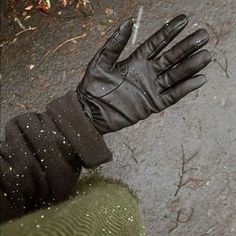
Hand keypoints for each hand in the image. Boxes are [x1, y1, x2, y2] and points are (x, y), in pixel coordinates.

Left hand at [76, 14, 210, 133]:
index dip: (169, 32)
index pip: (156, 44)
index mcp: (135, 62)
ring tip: (205, 56)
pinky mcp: (152, 105)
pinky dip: (184, 89)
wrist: (91, 112)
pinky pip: (171, 96)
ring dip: (190, 66)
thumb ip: (114, 44)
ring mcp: (150, 89)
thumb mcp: (101, 62)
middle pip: (170, 57)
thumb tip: (127, 22)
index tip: (184, 20)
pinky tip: (198, 79)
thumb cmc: (93, 87)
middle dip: (186, 47)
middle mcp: (146, 73)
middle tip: (203, 35)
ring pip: (174, 75)